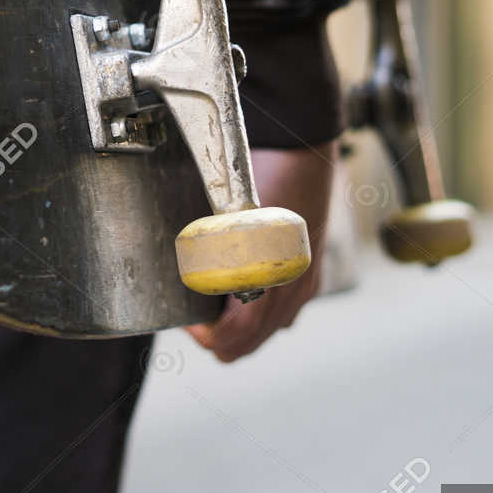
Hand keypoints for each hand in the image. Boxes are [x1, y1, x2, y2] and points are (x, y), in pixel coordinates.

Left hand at [186, 142, 334, 362]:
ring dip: (239, 328)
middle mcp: (293, 287)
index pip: (238, 334)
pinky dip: (259, 313)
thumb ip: (211, 251)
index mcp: (273, 277)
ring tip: (214, 305)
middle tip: (196, 316)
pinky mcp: (309, 272)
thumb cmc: (265, 176)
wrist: (303, 150)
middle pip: (251, 341)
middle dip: (219, 337)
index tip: (190, 323)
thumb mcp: (230, 214)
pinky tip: (241, 292)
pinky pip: (283, 310)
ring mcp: (304, 282)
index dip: (208, 337)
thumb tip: (184, 273)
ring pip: (268, 329)